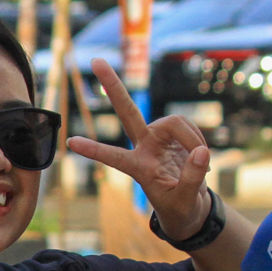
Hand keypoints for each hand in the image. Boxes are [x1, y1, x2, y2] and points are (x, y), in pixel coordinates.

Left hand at [67, 58, 213, 241]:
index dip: (95, 150)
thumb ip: (193, 179)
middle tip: (96, 60)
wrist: (190, 208)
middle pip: (127, 112)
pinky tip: (200, 156)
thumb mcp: (186, 202)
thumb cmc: (181, 209)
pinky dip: (197, 138)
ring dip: (192, 137)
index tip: (70, 142)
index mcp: (138, 168)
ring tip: (201, 161)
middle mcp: (144, 148)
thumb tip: (201, 153)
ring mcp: (157, 138)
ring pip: (174, 121)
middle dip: (114, 87)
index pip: (113, 158)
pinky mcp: (173, 135)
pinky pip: (187, 126)